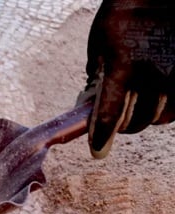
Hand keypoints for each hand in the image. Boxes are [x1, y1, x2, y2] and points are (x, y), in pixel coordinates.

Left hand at [79, 0, 174, 157]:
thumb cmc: (122, 18)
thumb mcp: (99, 47)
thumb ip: (98, 78)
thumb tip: (93, 105)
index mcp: (123, 67)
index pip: (110, 114)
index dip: (102, 136)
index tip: (97, 150)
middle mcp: (153, 74)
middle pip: (136, 121)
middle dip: (121, 126)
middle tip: (115, 122)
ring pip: (160, 117)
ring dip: (145, 118)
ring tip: (136, 108)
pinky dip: (166, 109)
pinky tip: (155, 101)